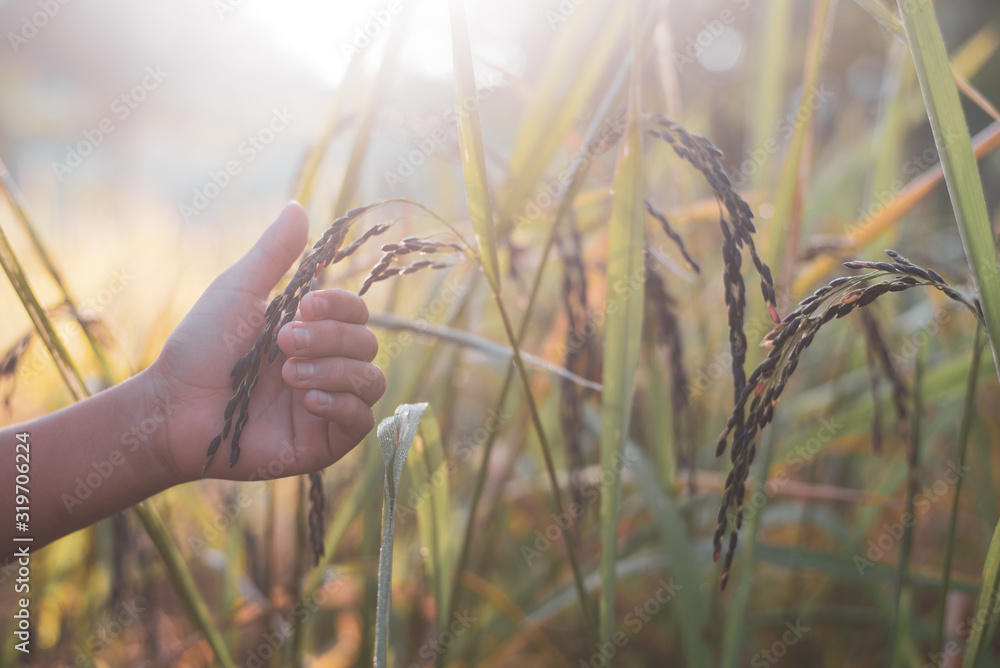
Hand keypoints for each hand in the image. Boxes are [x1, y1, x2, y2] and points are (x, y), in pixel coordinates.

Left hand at [148, 202, 385, 482]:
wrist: (173, 407)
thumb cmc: (200, 349)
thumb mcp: (239, 293)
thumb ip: (274, 255)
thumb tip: (299, 208)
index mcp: (313, 333)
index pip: (357, 314)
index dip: (340, 306)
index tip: (304, 306)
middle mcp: (327, 367)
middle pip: (369, 344)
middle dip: (330, 339)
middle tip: (283, 342)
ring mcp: (329, 405)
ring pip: (372, 381)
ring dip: (334, 370)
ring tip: (288, 374)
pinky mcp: (324, 442)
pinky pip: (362, 421)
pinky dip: (340, 404)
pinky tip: (304, 399)